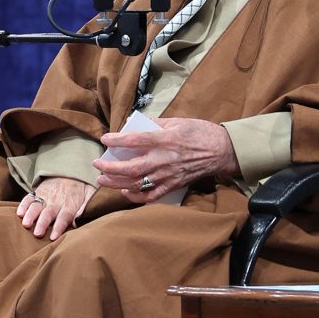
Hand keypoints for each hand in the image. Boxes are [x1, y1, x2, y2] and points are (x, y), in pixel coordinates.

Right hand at [17, 177, 95, 239]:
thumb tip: (79, 221)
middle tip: (37, 234)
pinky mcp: (37, 192)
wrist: (71, 171)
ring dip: (31, 215)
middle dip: (42, 224)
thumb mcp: (90, 196)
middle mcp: (56, 201)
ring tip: (25, 224)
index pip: (64, 218)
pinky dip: (23, 205)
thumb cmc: (81, 189)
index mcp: (69, 205)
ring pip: (37, 206)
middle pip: (48, 213)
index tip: (53, 237)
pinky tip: (19, 213)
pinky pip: (29, 198)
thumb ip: (86, 208)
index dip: (59, 227)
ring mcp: (45, 196)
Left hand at [93, 117, 238, 203]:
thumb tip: (136, 125)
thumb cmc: (201, 133)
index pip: (135, 141)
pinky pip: (151, 196)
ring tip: (103, 178)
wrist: (221, 152)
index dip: (117, 140)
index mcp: (165, 140)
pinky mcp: (173, 186)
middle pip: (131, 168)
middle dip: (110, 167)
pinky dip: (135, 196)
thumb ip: (156, 123)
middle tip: (96, 163)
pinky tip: (125, 191)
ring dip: (116, 182)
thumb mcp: (178, 121)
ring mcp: (168, 175)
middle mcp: (164, 160)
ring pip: (136, 183)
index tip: (105, 139)